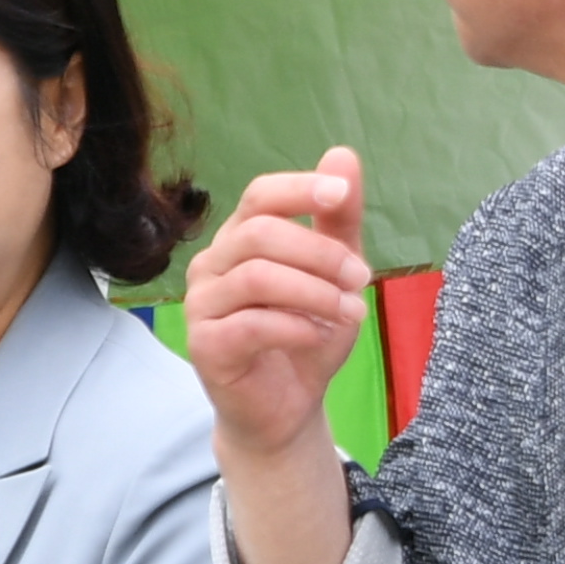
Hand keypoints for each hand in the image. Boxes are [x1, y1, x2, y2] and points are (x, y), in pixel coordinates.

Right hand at [191, 150, 374, 563]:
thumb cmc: (306, 335)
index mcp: (240, 239)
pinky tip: (318, 338)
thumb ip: (338, 219)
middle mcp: (212, 265)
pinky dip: (295, 326)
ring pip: (257, 277)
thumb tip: (343, 154)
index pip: (258, 195)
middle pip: (260, 233)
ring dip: (314, 291)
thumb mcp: (336, 273)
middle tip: (362, 278)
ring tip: (351, 312)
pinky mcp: (205, 346)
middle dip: (320, 252)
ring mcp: (202, 306)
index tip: (341, 195)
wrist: (285, 409)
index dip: (299, 187)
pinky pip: (251, 323)